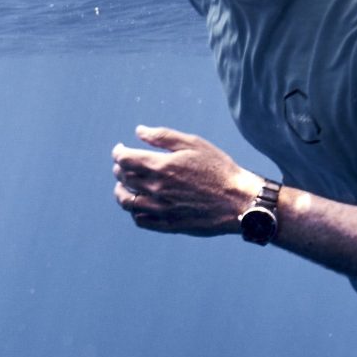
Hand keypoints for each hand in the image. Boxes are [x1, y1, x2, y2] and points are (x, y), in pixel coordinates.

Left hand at [111, 125, 263, 235]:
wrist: (239, 201)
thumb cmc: (219, 169)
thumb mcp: (194, 144)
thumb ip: (163, 136)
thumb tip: (139, 131)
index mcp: (160, 166)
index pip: (124, 159)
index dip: (118, 152)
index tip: (120, 149)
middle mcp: (156, 188)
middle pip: (123, 178)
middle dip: (119, 169)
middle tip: (124, 165)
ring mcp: (160, 208)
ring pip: (126, 202)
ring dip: (120, 191)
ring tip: (124, 186)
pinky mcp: (168, 224)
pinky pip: (140, 220)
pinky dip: (134, 211)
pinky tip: (139, 204)